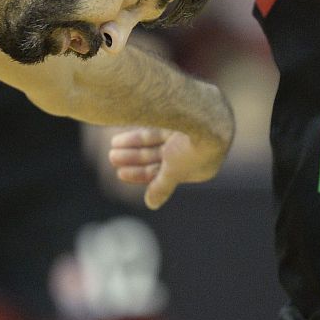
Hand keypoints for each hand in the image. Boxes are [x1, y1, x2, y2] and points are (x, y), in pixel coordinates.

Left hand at [109, 126, 228, 208]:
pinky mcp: (187, 114)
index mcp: (198, 168)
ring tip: (114, 144)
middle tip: (112, 156)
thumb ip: (161, 187)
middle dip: (134, 158)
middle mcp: (196, 151)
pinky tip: (127, 128)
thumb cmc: (192, 149)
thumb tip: (152, 204)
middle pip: (159, 156)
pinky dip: (145, 129)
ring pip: (158, 141)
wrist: (207, 116)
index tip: (120, 172)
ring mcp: (191, 132)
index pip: (164, 174)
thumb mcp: (173, 172)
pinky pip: (162, 124)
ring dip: (135, 144)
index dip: (140, 174)